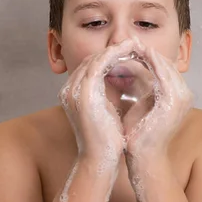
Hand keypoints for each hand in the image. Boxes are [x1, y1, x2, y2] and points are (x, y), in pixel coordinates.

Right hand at [59, 39, 136, 169]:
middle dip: (112, 49)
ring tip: (133, 42)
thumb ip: (107, 94)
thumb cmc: (106, 141)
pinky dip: (114, 54)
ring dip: (115, 48)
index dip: (109, 57)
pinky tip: (129, 51)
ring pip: (95, 58)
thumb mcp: (105, 111)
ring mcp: (74, 89)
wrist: (99, 160)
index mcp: (72, 94)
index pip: (89, 67)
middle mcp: (68, 89)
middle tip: (132, 42)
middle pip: (90, 59)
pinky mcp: (84, 92)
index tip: (128, 51)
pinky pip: (99, 64)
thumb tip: (122, 81)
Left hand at [122, 44, 192, 157]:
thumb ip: (142, 85)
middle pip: (166, 63)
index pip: (164, 67)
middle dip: (147, 50)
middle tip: (129, 39)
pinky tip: (135, 53)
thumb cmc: (138, 134)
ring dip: (148, 52)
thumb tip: (129, 66)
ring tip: (131, 43)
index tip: (129, 45)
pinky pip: (162, 73)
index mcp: (178, 95)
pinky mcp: (173, 101)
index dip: (147, 55)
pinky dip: (149, 61)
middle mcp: (184, 94)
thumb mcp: (142, 103)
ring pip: (165, 65)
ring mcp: (181, 97)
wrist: (143, 157)